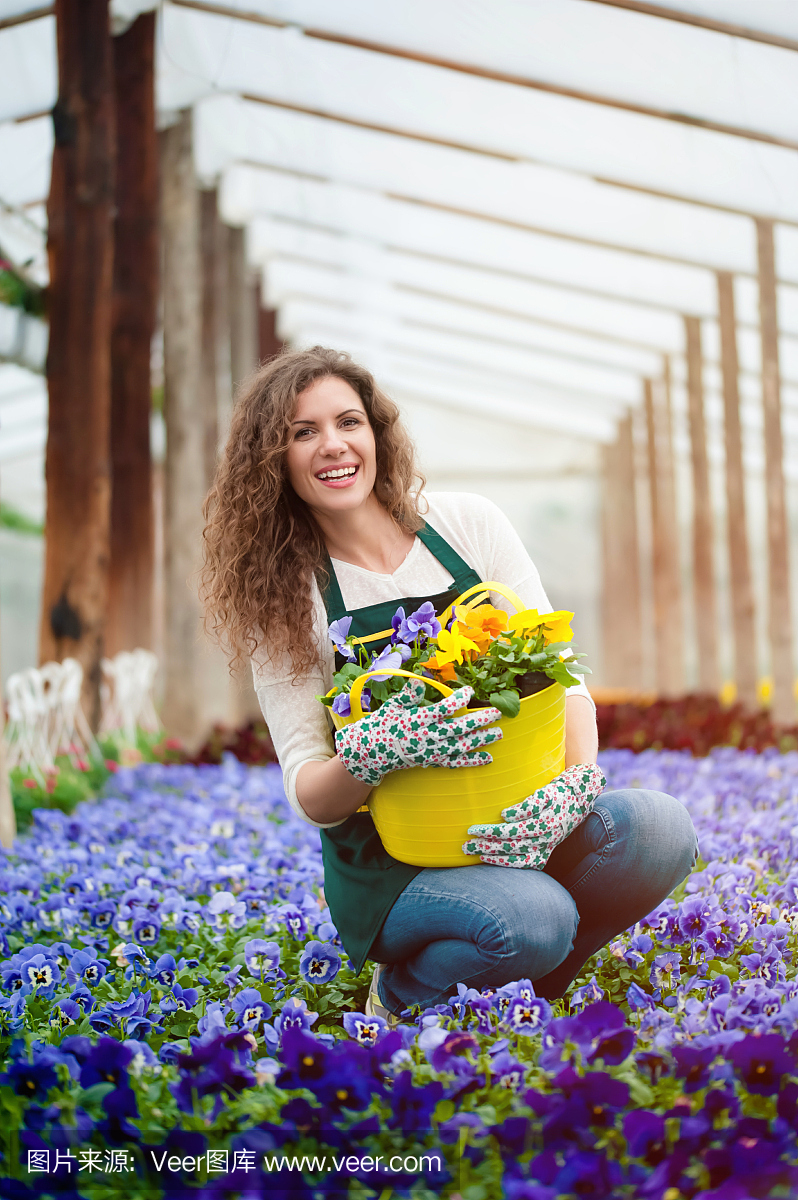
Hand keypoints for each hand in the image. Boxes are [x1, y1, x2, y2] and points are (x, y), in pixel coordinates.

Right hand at [335, 679, 501, 786]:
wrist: (374, 751)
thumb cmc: (385, 723)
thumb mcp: (393, 705)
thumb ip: (408, 694)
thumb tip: (418, 680)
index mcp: (418, 720)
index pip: (442, 710)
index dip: (457, 701)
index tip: (471, 692)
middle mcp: (427, 737)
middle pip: (457, 729)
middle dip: (479, 721)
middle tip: (497, 713)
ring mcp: (431, 751)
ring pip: (460, 746)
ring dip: (480, 740)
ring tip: (499, 733)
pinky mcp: (433, 761)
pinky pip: (455, 762)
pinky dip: (471, 761)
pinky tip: (488, 758)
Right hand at [462, 764, 605, 868]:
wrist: (582, 788)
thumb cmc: (559, 812)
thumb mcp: (550, 832)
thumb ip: (530, 842)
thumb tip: (496, 847)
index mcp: (548, 846)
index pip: (523, 861)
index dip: (501, 861)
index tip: (481, 858)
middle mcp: (549, 835)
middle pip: (516, 846)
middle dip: (489, 848)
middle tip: (467, 846)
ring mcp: (551, 816)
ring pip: (522, 830)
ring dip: (497, 832)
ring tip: (475, 830)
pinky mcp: (551, 797)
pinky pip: (532, 808)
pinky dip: (517, 812)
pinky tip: (503, 813)